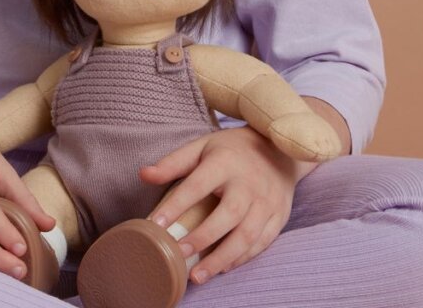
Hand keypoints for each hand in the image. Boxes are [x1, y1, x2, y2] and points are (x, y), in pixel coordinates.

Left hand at [139, 125, 301, 284]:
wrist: (277, 149)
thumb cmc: (231, 151)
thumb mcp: (202, 147)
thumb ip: (173, 163)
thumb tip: (143, 174)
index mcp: (225, 162)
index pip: (198, 185)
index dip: (176, 205)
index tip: (156, 224)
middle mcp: (248, 182)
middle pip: (228, 214)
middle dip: (203, 238)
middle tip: (179, 254)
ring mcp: (267, 201)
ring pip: (247, 235)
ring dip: (222, 258)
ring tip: (198, 275)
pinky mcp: (279, 216)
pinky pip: (261, 242)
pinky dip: (241, 258)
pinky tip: (222, 267)